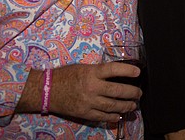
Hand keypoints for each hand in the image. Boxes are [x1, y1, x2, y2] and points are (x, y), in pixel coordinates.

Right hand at [19, 63, 140, 122]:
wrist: (45, 91)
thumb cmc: (65, 76)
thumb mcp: (84, 67)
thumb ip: (99, 71)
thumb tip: (117, 74)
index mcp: (92, 72)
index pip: (114, 69)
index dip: (127, 70)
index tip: (138, 71)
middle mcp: (91, 87)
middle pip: (117, 91)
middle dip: (131, 93)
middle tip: (139, 93)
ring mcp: (88, 102)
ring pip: (112, 106)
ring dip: (125, 106)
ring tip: (133, 105)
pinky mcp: (84, 113)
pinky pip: (101, 116)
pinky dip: (112, 117)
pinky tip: (119, 116)